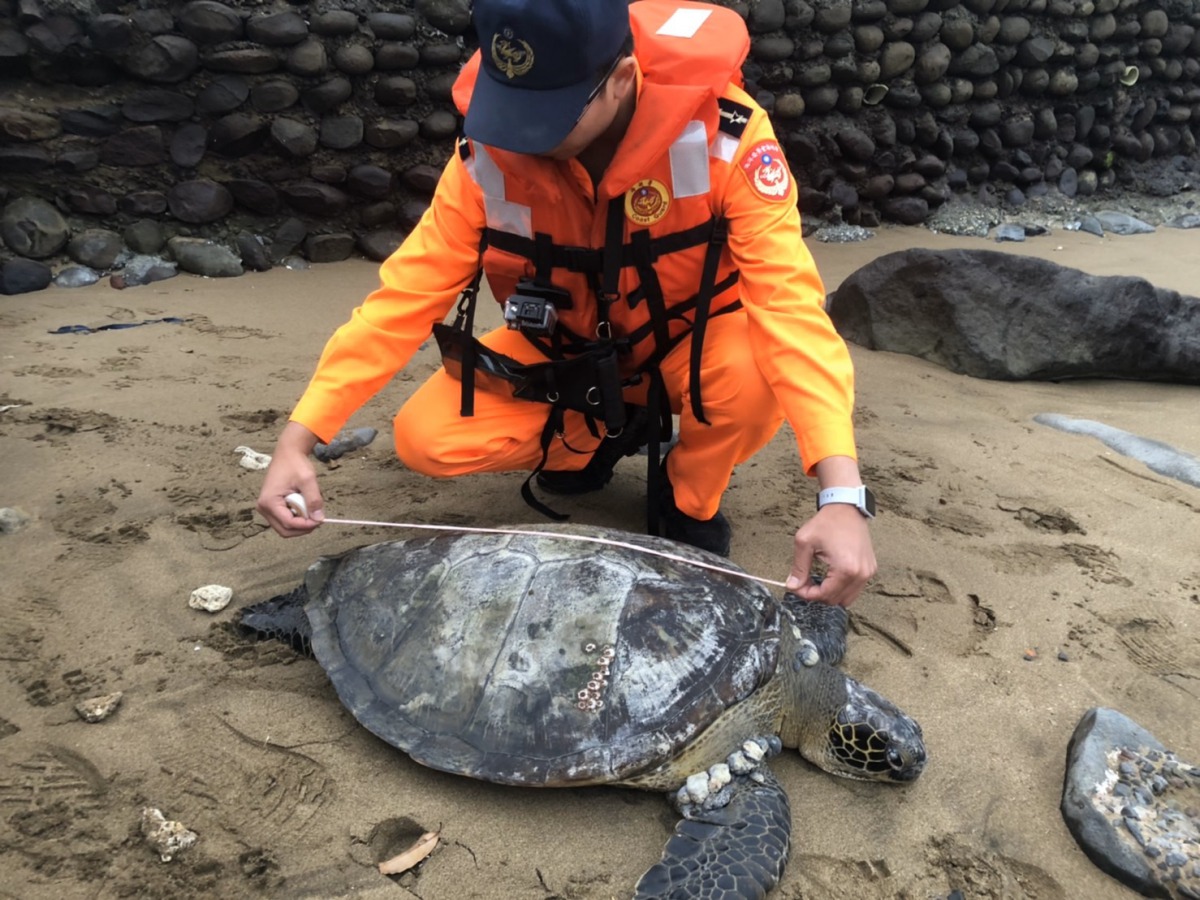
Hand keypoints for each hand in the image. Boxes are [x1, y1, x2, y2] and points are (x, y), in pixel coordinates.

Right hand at [256, 422, 323, 536]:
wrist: (288, 452)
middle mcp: (264, 507)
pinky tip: (304, 506)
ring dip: (300, 522)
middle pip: (285, 530)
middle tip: (317, 518)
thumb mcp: (308, 480)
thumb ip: (314, 500)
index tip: (320, 520)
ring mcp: (266, 508)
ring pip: (285, 527)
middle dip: (303, 527)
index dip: (306, 525)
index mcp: (269, 501)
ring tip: (310, 508)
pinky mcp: (272, 507)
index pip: (288, 523)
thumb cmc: (295, 463)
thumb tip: (319, 518)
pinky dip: (297, 517)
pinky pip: (285, 519)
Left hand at [784, 504, 875, 605]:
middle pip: (836, 600)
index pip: (824, 595)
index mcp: (846, 569)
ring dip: (830, 593)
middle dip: (817, 594)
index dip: (807, 594)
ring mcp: (868, 572)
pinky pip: (855, 588)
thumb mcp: (805, 543)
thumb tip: (792, 585)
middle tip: (804, 583)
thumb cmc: (827, 522)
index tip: (796, 587)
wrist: (846, 507)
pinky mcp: (870, 568)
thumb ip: (799, 567)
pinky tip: (829, 577)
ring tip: (816, 580)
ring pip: (847, 598)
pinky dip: (841, 587)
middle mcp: (861, 574)